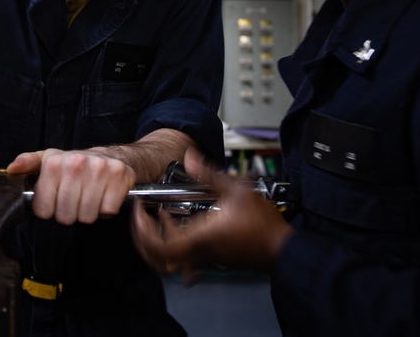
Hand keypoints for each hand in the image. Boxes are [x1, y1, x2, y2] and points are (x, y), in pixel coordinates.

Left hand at [7, 148, 135, 225]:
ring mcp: (100, 168)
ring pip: (86, 216)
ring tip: (88, 198)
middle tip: (74, 200)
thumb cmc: (74, 164)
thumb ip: (27, 164)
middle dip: (69, 213)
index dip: (49, 210)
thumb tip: (12, 169)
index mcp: (54, 162)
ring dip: (88, 213)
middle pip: (65, 216)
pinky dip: (106, 209)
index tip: (55, 200)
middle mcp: (76, 162)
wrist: (109, 156)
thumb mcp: (47, 161)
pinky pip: (107, 210)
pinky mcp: (120, 175)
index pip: (43, 209)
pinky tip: (103, 196)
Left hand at [131, 147, 293, 282]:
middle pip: (156, 257)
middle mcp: (197, 252)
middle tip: (141, 217)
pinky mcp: (210, 259)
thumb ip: (209, 174)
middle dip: (142, 237)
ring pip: (168, 262)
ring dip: (155, 244)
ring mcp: (203, 258)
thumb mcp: (236, 190)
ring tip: (155, 221)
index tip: (139, 211)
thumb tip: (189, 157)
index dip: (141, 229)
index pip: (157, 245)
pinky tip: (178, 227)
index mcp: (197, 238)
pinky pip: (182, 260)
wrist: (280, 248)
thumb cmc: (262, 225)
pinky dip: (172, 246)